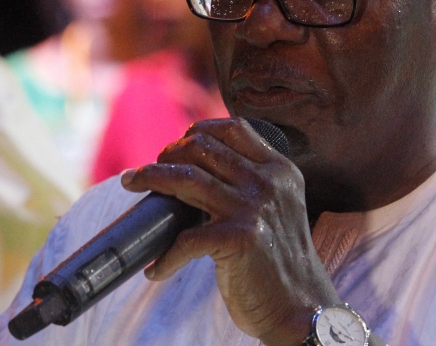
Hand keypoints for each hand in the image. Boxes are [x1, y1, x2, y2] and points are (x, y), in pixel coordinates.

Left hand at [120, 118, 340, 345]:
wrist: (302, 307)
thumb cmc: (280, 261)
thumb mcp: (278, 208)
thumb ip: (250, 184)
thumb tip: (193, 168)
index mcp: (280, 170)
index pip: (233, 128)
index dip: (197, 130)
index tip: (177, 146)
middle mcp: (268, 183)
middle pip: (203, 147)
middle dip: (168, 154)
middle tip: (150, 171)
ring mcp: (253, 208)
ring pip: (186, 178)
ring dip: (151, 178)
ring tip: (133, 184)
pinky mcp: (239, 239)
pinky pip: (185, 238)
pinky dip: (165, 256)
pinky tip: (157, 269)